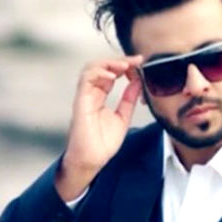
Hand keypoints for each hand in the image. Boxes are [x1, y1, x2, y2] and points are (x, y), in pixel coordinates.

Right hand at [56, 55, 143, 200]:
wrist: (91, 160)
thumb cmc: (102, 143)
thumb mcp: (123, 117)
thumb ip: (129, 99)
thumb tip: (138, 82)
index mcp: (100, 96)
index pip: (111, 73)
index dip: (125, 66)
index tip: (141, 64)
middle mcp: (91, 93)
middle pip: (102, 66)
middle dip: (120, 60)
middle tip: (137, 60)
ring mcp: (85, 96)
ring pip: (92, 68)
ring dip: (110, 63)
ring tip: (126, 66)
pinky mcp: (80, 101)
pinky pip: (86, 79)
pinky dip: (99, 73)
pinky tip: (113, 76)